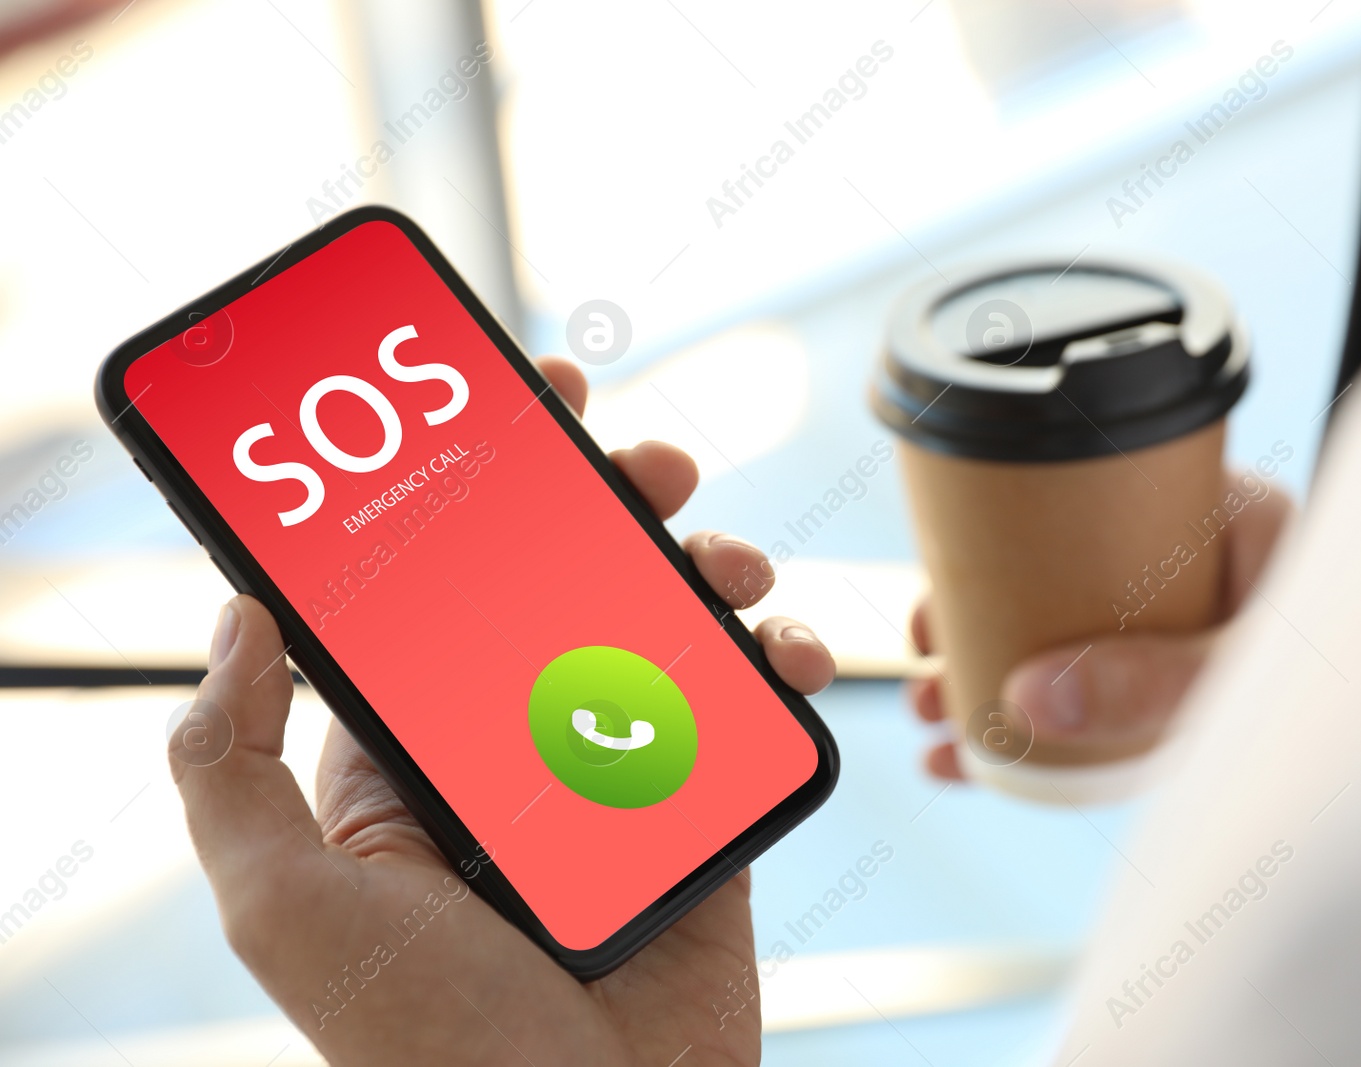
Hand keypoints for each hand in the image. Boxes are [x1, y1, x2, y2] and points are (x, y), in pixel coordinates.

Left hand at [175, 357, 833, 1066]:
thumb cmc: (423, 1045)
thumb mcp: (284, 904)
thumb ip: (232, 762)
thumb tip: (239, 610)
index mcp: (411, 761)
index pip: (446, 593)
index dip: (484, 493)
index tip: (529, 410)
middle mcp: (514, 759)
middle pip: (569, 592)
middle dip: (612, 508)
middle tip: (649, 465)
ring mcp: (617, 787)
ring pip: (666, 637)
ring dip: (704, 572)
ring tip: (728, 562)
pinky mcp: (703, 821)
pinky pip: (745, 717)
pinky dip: (778, 667)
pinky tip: (788, 651)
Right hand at [907, 478, 1291, 776]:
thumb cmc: (1355, 674)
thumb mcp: (1242, 671)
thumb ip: (1148, 686)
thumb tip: (1022, 699)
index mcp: (1221, 513)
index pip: (1086, 497)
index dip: (995, 543)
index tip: (937, 589)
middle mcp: (1192, 565)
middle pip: (1053, 578)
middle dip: (970, 628)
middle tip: (920, 664)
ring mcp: (1182, 630)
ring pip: (1060, 642)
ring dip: (986, 683)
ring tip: (932, 722)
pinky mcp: (1183, 690)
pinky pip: (1092, 701)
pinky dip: (1031, 733)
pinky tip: (976, 765)